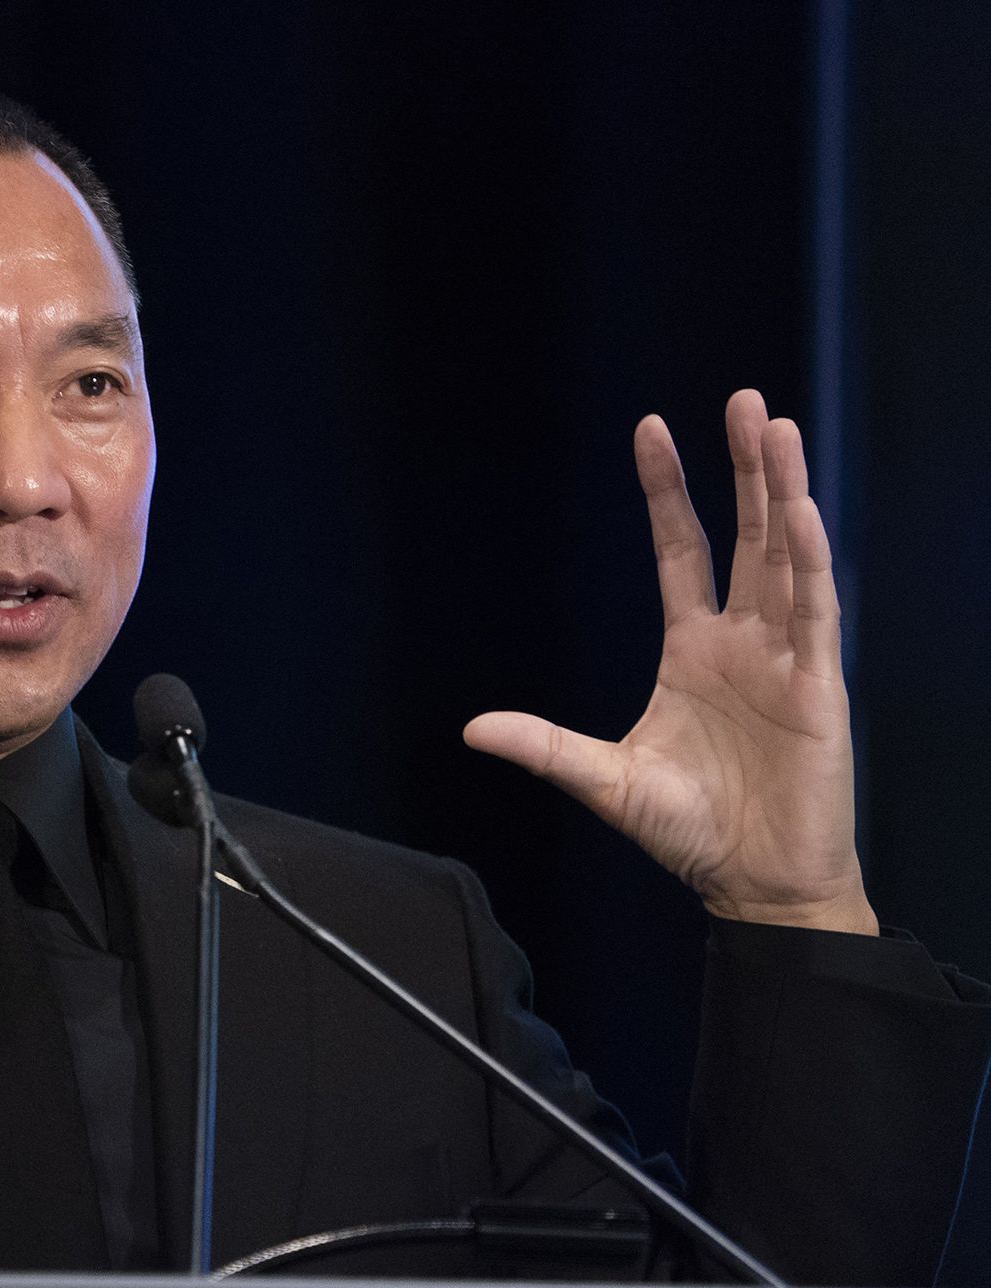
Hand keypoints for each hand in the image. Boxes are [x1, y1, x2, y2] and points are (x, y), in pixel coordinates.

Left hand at [462, 391, 874, 935]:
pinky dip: (808, 561)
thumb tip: (471, 727)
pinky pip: (815, 611)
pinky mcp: (818, 687)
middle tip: (742, 401)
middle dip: (743, 469)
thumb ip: (544, 745)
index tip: (651, 429)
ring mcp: (784, 658)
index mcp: (692, 651)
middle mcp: (741, 641)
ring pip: (786, 556)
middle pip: (744, 535)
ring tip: (777, 428)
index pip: (682, 551)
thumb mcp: (604, 780)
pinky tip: (798, 512)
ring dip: (782, 491)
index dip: (669, 492)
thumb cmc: (689, 831)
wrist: (753, 884)